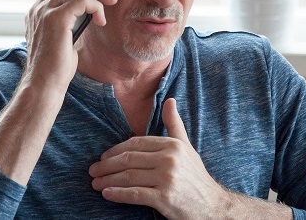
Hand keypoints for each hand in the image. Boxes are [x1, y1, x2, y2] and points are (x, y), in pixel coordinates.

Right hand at [23, 0, 116, 89]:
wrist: (45, 84)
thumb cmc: (56, 67)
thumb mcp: (64, 38)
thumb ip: (70, 21)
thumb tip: (87, 11)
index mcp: (38, 10)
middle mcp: (38, 7)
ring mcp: (45, 12)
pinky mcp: (56, 21)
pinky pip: (81, 1)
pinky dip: (96, 6)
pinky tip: (102, 19)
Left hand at [89, 98, 230, 218]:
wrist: (213, 206)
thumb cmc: (195, 176)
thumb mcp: (186, 147)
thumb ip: (174, 124)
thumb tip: (169, 100)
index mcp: (172, 144)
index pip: (135, 143)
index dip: (115, 150)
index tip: (103, 157)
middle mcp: (169, 159)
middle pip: (128, 159)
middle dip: (107, 165)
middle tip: (93, 170)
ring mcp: (167, 178)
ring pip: (128, 176)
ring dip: (107, 180)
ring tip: (95, 183)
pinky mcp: (164, 198)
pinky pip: (134, 193)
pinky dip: (117, 194)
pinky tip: (106, 194)